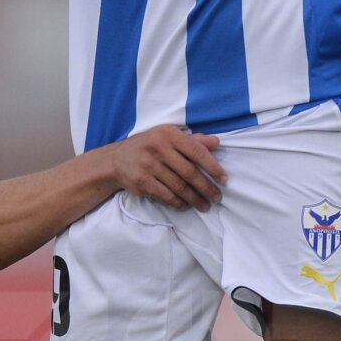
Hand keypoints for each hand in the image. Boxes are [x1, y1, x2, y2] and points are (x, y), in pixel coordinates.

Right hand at [112, 125, 226, 211]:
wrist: (117, 160)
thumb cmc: (149, 146)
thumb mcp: (168, 137)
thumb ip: (193, 141)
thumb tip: (217, 143)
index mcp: (168, 134)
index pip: (196, 152)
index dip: (213, 167)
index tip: (224, 180)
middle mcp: (158, 148)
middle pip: (189, 172)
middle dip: (206, 187)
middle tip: (217, 197)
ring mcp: (148, 166)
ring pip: (178, 187)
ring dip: (194, 199)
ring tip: (205, 205)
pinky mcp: (141, 182)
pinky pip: (166, 196)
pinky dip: (178, 203)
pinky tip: (186, 205)